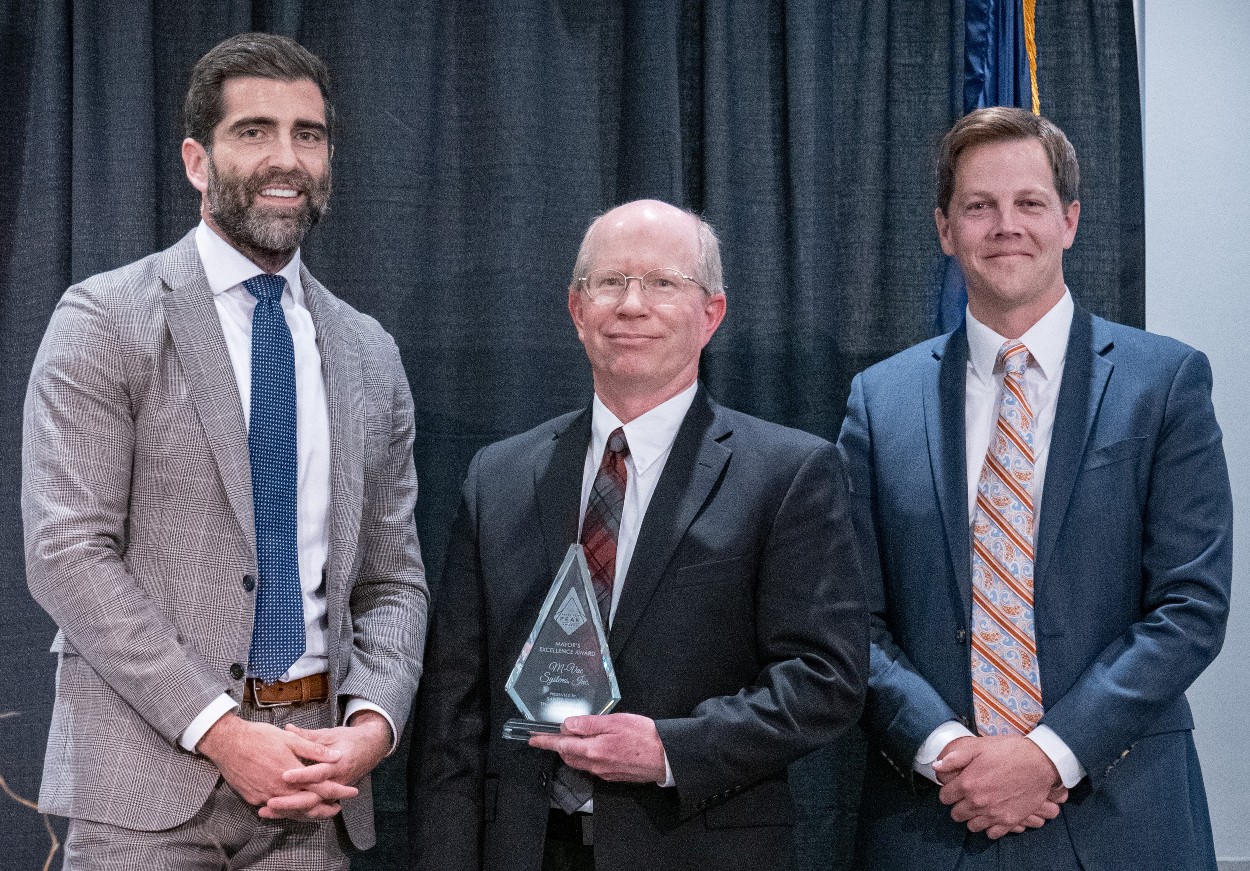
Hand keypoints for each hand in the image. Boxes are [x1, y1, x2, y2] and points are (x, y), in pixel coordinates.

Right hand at [197, 713, 347, 815]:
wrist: (227, 744)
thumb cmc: (259, 737)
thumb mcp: (289, 739)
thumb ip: (314, 750)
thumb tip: (336, 756)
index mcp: (292, 774)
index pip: (321, 788)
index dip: (339, 791)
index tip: (352, 792)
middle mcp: (280, 790)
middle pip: (308, 805)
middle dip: (326, 808)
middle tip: (338, 808)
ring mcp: (265, 796)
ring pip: (291, 810)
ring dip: (308, 812)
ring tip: (321, 811)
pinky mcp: (253, 798)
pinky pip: (275, 809)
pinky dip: (287, 810)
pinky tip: (294, 808)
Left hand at [261, 710, 391, 819]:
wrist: (371, 748)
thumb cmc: (349, 739)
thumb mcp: (330, 734)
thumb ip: (308, 736)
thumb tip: (287, 729)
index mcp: (339, 763)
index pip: (319, 773)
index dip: (302, 776)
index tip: (284, 775)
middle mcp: (338, 782)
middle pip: (314, 799)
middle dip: (291, 803)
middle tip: (269, 802)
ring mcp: (335, 793)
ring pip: (312, 809)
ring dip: (289, 812)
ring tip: (266, 811)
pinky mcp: (331, 799)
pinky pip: (313, 811)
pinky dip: (296, 814)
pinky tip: (278, 814)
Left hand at [528, 713, 666, 782]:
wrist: (666, 757)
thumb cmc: (644, 736)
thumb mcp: (615, 721)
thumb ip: (588, 724)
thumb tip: (568, 725)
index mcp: (594, 749)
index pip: (562, 744)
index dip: (546, 741)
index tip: (533, 739)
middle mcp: (596, 764)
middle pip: (569, 755)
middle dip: (559, 745)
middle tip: (554, 734)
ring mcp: (604, 772)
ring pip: (580, 762)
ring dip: (572, 751)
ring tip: (573, 739)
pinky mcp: (613, 776)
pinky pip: (592, 767)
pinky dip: (586, 756)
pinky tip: (595, 747)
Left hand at [934, 735, 1066, 837]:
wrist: (1040, 762)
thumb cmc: (1008, 751)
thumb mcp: (978, 747)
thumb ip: (954, 759)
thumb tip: (936, 767)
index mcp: (967, 783)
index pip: (944, 797)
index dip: (948, 791)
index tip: (955, 787)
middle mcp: (977, 802)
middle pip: (956, 814)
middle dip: (958, 805)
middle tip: (967, 797)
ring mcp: (994, 814)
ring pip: (972, 826)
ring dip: (972, 817)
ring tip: (979, 807)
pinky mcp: (1009, 821)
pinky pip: (992, 834)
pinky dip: (990, 827)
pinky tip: (992, 816)